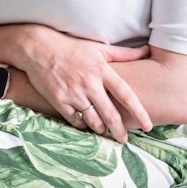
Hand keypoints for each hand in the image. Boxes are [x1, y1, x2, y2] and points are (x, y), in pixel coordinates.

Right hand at [20, 30, 152, 142]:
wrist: (38, 47)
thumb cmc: (72, 47)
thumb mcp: (99, 48)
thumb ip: (124, 53)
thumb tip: (147, 50)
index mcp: (102, 70)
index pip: (126, 95)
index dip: (140, 112)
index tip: (148, 125)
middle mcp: (90, 84)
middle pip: (111, 116)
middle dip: (120, 132)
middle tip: (125, 140)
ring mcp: (73, 94)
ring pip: (93, 121)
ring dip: (101, 130)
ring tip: (105, 132)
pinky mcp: (58, 101)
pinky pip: (75, 121)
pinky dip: (83, 126)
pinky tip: (86, 125)